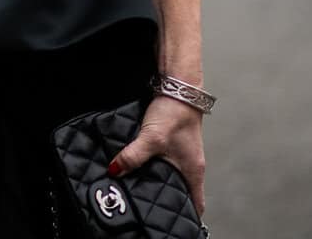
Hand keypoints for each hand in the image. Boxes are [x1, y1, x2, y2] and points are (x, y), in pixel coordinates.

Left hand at [108, 95, 205, 216]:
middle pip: (182, 192)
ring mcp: (182, 155)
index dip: (186, 215)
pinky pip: (164, 163)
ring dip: (158, 183)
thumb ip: (133, 156)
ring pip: (171, 177)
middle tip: (148, 208)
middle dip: (167, 201)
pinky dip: (153, 168)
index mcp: (193, 171)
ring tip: (139, 191)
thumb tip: (116, 171)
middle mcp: (190, 166)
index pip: (195, 204)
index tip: (172, 222)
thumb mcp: (151, 138)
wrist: (178, 88)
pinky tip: (138, 169)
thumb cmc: (174, 114)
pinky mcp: (172, 145)